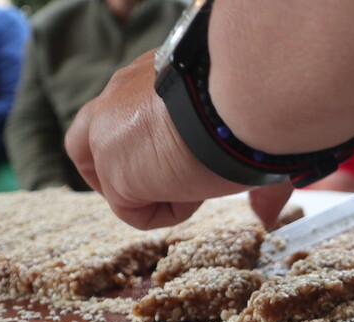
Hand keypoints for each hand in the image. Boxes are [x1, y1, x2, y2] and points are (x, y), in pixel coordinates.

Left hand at [65, 51, 256, 229]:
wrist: (240, 96)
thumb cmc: (252, 99)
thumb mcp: (241, 123)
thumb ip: (247, 167)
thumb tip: (268, 215)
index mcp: (148, 75)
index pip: (128, 112)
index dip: (153, 143)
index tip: (194, 154)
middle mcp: (117, 96)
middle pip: (85, 140)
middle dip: (117, 172)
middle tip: (162, 185)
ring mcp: (107, 134)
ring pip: (116, 183)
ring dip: (157, 193)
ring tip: (197, 180)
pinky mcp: (113, 171)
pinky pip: (133, 212)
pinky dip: (169, 211)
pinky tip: (196, 186)